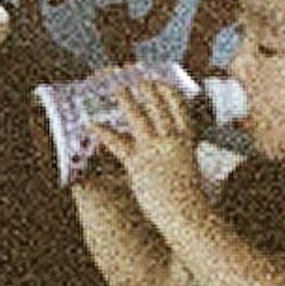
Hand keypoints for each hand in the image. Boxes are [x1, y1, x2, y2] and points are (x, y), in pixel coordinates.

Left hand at [89, 68, 216, 235]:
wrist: (189, 215)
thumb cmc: (192, 199)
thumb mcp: (191, 169)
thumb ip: (181, 156)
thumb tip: (175, 152)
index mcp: (187, 139)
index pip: (178, 106)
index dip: (166, 89)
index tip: (158, 77)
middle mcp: (172, 139)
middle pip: (157, 103)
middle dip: (143, 84)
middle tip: (131, 70)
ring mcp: (155, 149)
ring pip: (136, 115)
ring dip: (123, 96)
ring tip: (111, 83)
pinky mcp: (138, 164)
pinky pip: (118, 144)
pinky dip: (104, 132)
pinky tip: (92, 123)